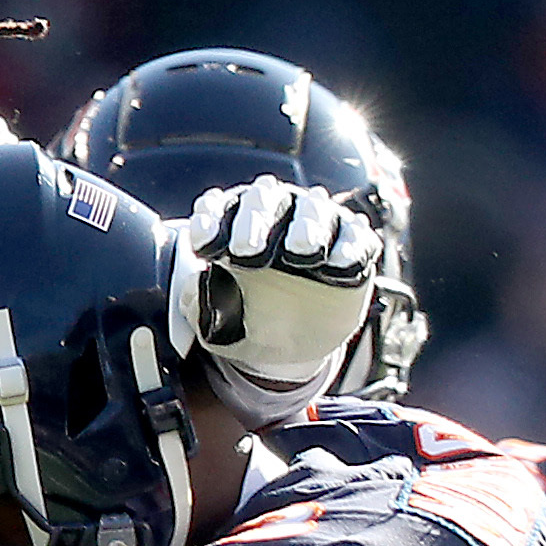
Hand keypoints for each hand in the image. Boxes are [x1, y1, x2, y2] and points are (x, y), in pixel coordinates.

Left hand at [170, 178, 378, 424]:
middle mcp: (276, 215)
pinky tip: (338, 264)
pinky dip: (349, 246)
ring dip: (307, 226)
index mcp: (234, 226)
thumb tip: (191, 289)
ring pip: (314, 210)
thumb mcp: (217, 322)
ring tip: (299, 249)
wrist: (290, 345)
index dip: (211, 220)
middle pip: (265, 200)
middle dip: (254, 220)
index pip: (219, 210)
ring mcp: (318, 227)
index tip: (202, 243)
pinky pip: (354, 237)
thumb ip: (200, 306)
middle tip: (245, 249)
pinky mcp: (352, 247)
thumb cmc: (247, 321)